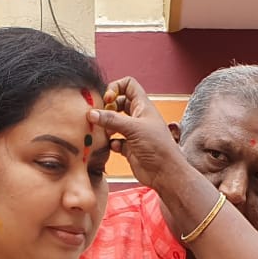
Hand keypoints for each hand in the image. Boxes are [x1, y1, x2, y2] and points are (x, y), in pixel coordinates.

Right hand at [89, 77, 192, 192]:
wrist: (165, 173)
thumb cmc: (158, 147)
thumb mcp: (133, 128)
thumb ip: (112, 120)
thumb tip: (92, 113)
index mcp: (143, 106)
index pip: (128, 85)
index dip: (116, 88)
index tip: (108, 99)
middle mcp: (138, 117)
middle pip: (118, 104)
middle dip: (108, 108)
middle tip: (102, 116)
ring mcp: (133, 133)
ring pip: (115, 123)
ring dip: (107, 126)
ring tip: (105, 132)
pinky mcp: (129, 148)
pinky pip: (115, 141)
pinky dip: (111, 142)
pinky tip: (114, 146)